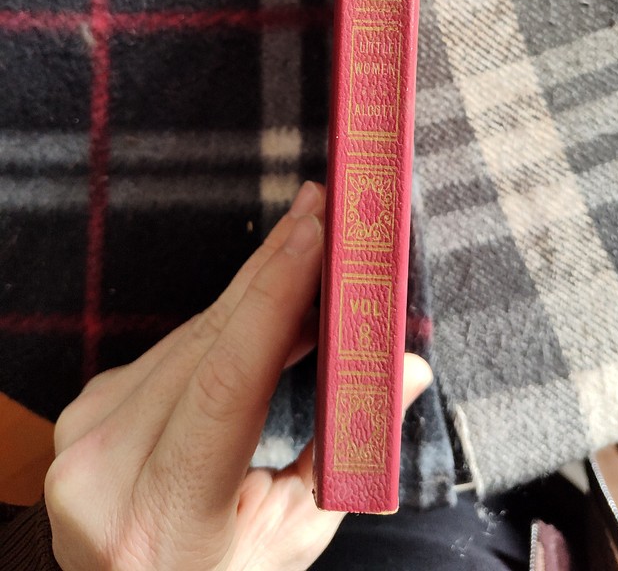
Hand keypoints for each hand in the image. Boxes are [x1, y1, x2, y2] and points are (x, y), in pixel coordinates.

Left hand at [45, 182, 432, 570]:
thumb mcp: (287, 539)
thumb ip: (343, 452)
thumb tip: (407, 370)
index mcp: (162, 519)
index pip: (227, 386)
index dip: (275, 299)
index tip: (316, 233)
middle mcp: (102, 469)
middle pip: (210, 341)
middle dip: (276, 267)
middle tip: (324, 206)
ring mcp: (84, 432)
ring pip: (193, 333)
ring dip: (258, 284)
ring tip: (310, 232)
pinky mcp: (86, 407)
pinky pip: (174, 346)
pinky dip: (229, 315)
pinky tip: (269, 286)